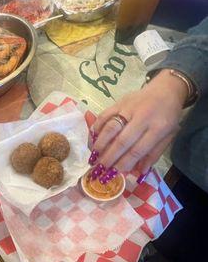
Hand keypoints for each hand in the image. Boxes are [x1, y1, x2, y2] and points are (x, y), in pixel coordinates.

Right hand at [89, 69, 187, 183]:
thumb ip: (153, 154)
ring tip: (93, 157)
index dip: (124, 163)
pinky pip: (104, 115)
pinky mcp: (119, 101)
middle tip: (99, 169)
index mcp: (159, 128)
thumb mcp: (168, 136)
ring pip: (110, 128)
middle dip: (108, 157)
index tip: (114, 173)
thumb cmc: (167, 116)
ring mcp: (129, 108)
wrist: (166, 88)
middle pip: (122, 141)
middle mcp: (143, 117)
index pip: (138, 150)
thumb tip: (138, 172)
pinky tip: (92, 139)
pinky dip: (95, 127)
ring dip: (99, 144)